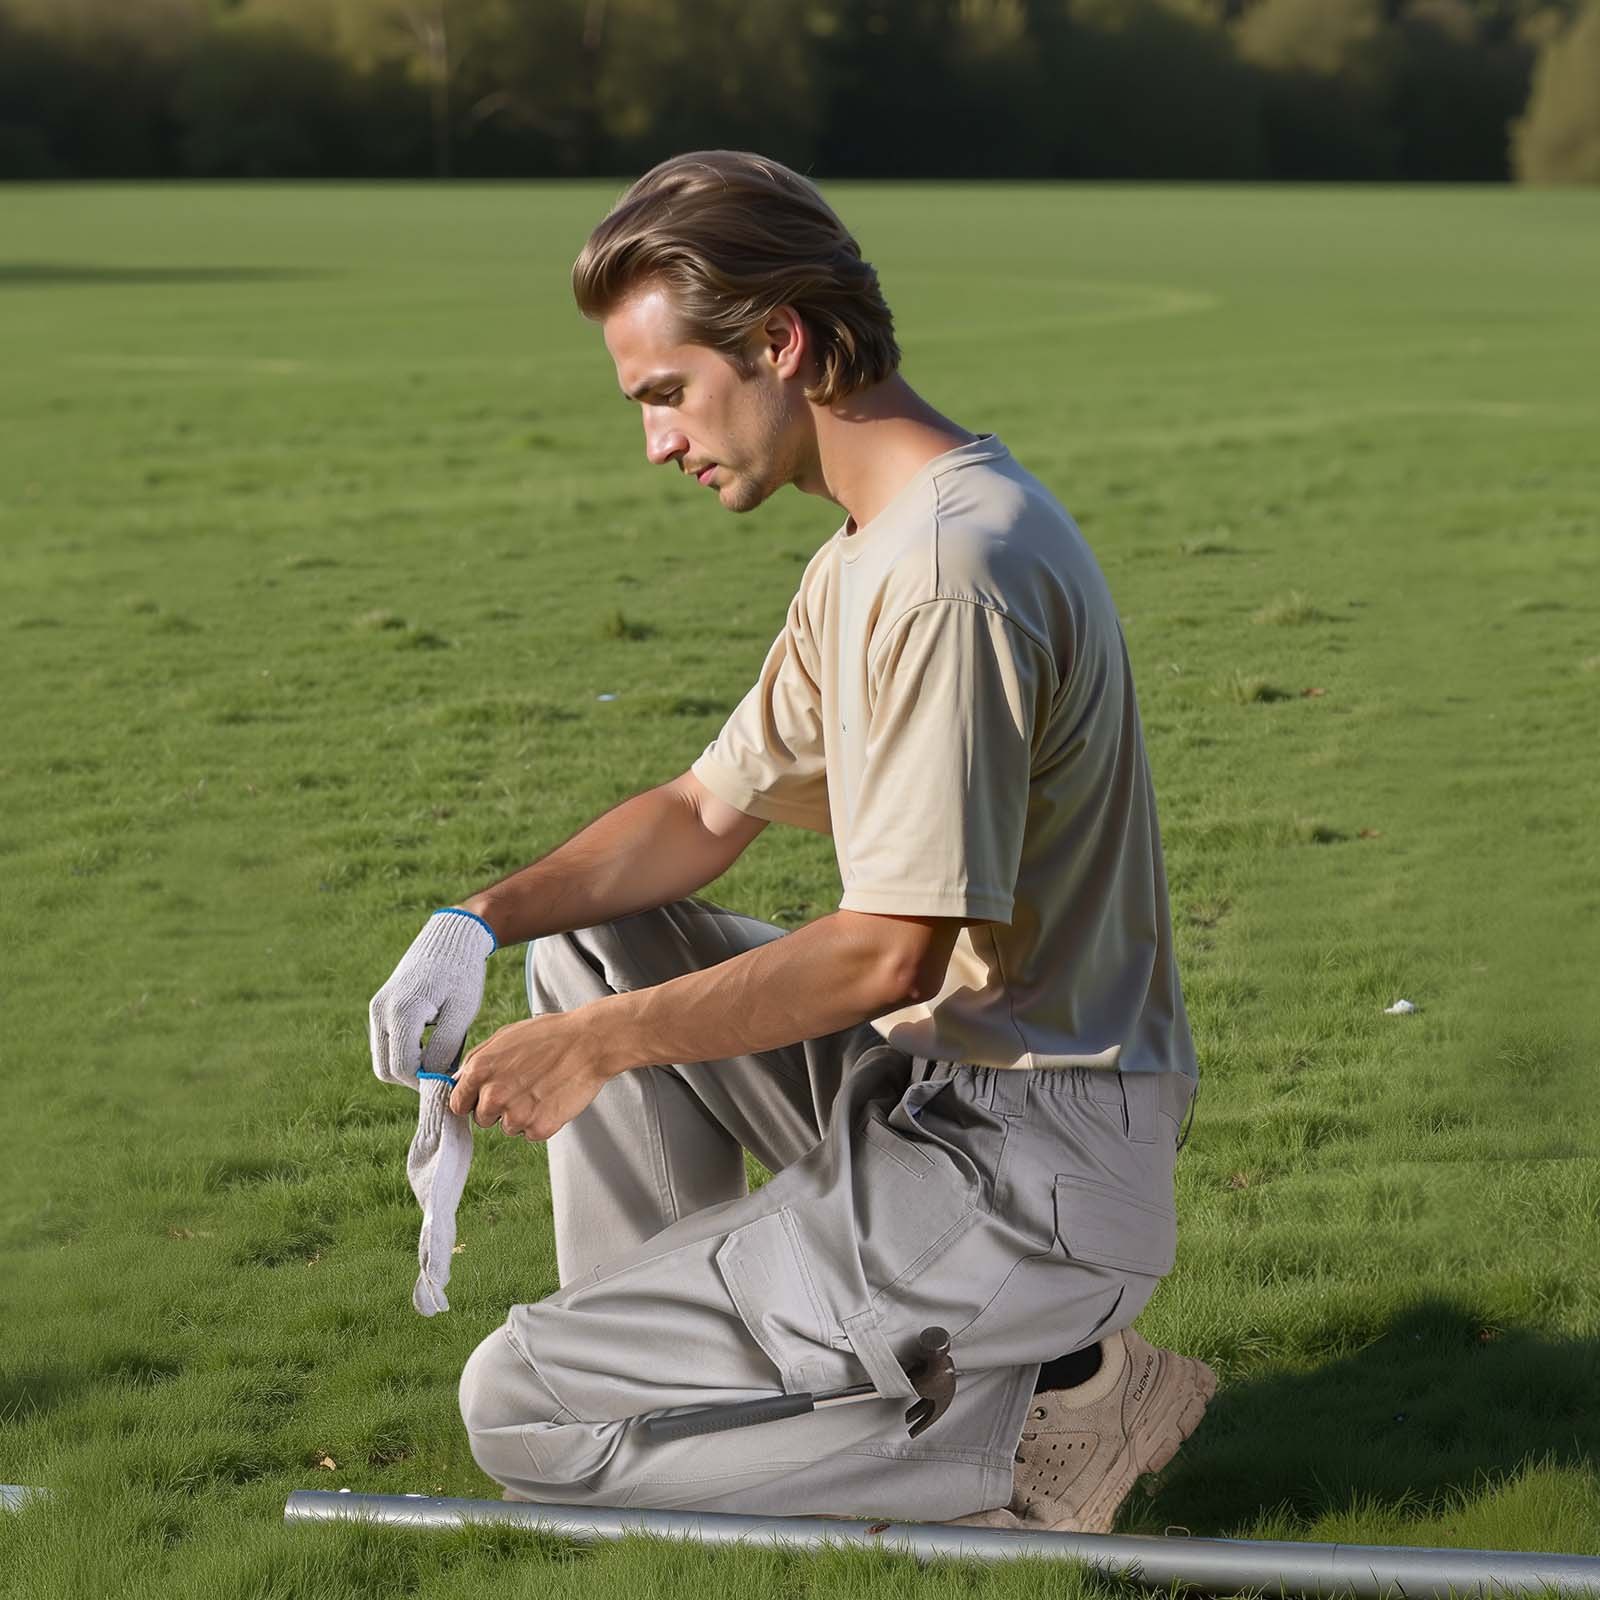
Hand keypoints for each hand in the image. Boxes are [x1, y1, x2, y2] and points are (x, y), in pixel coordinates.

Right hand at [369, 909, 495, 1087]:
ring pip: (383, 1059)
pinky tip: (431, 1043)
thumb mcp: (461, 1013)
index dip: (424, 1083)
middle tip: (443, 1073)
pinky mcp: (380, 1007)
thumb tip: (432, 1080)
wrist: (452, 938)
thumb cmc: (462, 974)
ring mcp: (377, 1009)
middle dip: (413, 1079)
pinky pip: (385, 1043)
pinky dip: (404, 1052)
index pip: (402, 1068)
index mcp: (402, 1012)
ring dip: (408, 1066)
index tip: (448, 1082)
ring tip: (440, 1056)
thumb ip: (445, 1049)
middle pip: (385, 1070)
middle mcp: (381, 1011)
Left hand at [448, 1010, 623, 1139]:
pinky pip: (531, 1133)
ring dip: (521, 1115)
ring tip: (541, 1089)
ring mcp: (516, 1114)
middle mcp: (493, 1095)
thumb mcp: (505, 1037)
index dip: (472, 1101)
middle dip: (498, 1108)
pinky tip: (553, 1098)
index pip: (457, 1104)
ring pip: (508, 1127)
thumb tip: (459, 1081)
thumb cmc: (550, 1035)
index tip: (482, 1099)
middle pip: (482, 1119)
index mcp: (479, 1070)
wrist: (589, 1042)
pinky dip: (542, 1121)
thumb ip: (477, 1061)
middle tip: (522, 1087)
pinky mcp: (539, 1128)